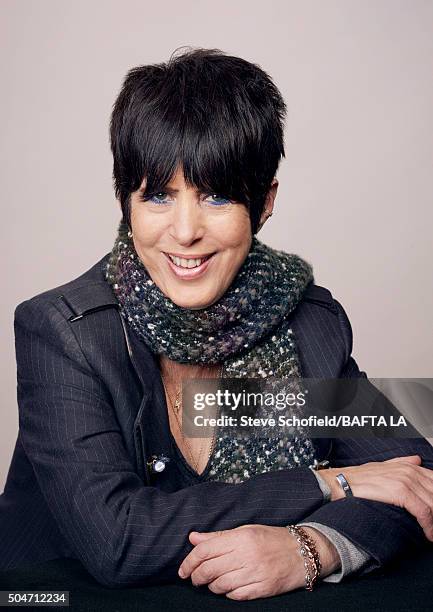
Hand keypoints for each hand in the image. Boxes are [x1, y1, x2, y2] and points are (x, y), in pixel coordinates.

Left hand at [178, 525, 339, 599]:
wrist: (303, 552)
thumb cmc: (272, 539)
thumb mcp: (246, 530)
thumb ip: (218, 537)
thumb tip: (194, 538)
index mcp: (241, 537)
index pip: (206, 550)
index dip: (190, 561)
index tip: (183, 569)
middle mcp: (247, 555)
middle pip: (210, 569)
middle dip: (196, 576)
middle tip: (194, 578)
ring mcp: (256, 573)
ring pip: (220, 585)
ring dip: (210, 586)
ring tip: (210, 583)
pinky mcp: (263, 589)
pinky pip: (236, 596)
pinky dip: (227, 594)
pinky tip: (227, 588)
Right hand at [319, 454, 432, 540]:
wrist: (339, 483)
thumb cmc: (358, 479)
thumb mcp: (382, 466)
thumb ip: (401, 463)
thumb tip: (417, 459)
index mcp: (408, 466)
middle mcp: (409, 471)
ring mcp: (406, 480)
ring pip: (432, 503)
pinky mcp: (401, 491)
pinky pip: (423, 510)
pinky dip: (429, 525)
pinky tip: (429, 534)